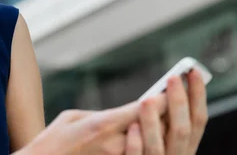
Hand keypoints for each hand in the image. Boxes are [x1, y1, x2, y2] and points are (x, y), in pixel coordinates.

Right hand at [21, 95, 166, 154]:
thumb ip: (103, 114)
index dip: (163, 98)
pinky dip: (148, 148)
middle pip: (154, 127)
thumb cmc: (54, 140)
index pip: (143, 108)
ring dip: (163, 131)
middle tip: (182, 99)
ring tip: (173, 120)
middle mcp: (115, 144)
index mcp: (103, 124)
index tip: (175, 87)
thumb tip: (123, 114)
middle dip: (168, 113)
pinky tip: (156, 140)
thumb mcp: (75, 117)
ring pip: (152, 144)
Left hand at [133, 69, 208, 154]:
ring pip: (157, 148)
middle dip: (179, 103)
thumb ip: (158, 116)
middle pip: (182, 132)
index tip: (194, 71)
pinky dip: (136, 144)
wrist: (101, 153)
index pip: (197, 121)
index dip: (198, 96)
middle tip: (173, 78)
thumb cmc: (125, 139)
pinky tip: (132, 127)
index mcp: (182, 147)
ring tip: (147, 100)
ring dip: (153, 122)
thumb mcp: (150, 129)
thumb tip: (168, 90)